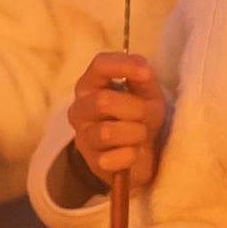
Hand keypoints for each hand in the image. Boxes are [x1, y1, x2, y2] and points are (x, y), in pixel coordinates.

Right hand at [63, 50, 167, 190]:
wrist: (141, 156)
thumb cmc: (140, 117)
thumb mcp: (146, 92)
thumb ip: (143, 77)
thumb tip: (143, 70)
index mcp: (91, 85)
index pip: (99, 65)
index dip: (123, 65)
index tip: (147, 74)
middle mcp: (80, 109)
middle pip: (103, 101)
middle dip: (135, 109)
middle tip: (147, 116)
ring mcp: (83, 137)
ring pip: (107, 132)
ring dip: (135, 133)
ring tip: (141, 135)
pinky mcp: (92, 162)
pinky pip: (113, 159)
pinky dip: (131, 156)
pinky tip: (133, 153)